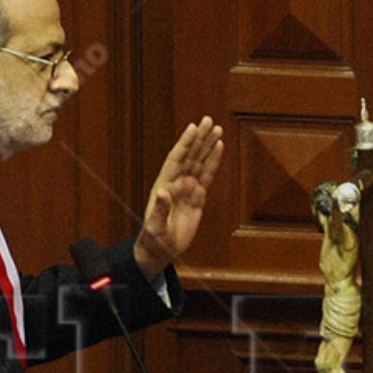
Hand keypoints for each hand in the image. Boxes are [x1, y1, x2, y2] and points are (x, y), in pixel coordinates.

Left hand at [134, 116, 224, 278]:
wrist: (160, 251)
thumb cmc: (153, 240)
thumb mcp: (154, 227)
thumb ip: (160, 209)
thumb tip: (164, 191)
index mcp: (164, 186)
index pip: (176, 160)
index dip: (184, 144)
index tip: (192, 128)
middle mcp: (176, 183)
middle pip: (190, 156)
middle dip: (199, 139)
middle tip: (208, 121)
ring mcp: (187, 189)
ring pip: (199, 163)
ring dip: (207, 147)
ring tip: (217, 130)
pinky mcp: (197, 198)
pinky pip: (207, 177)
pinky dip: (213, 163)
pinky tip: (219, 150)